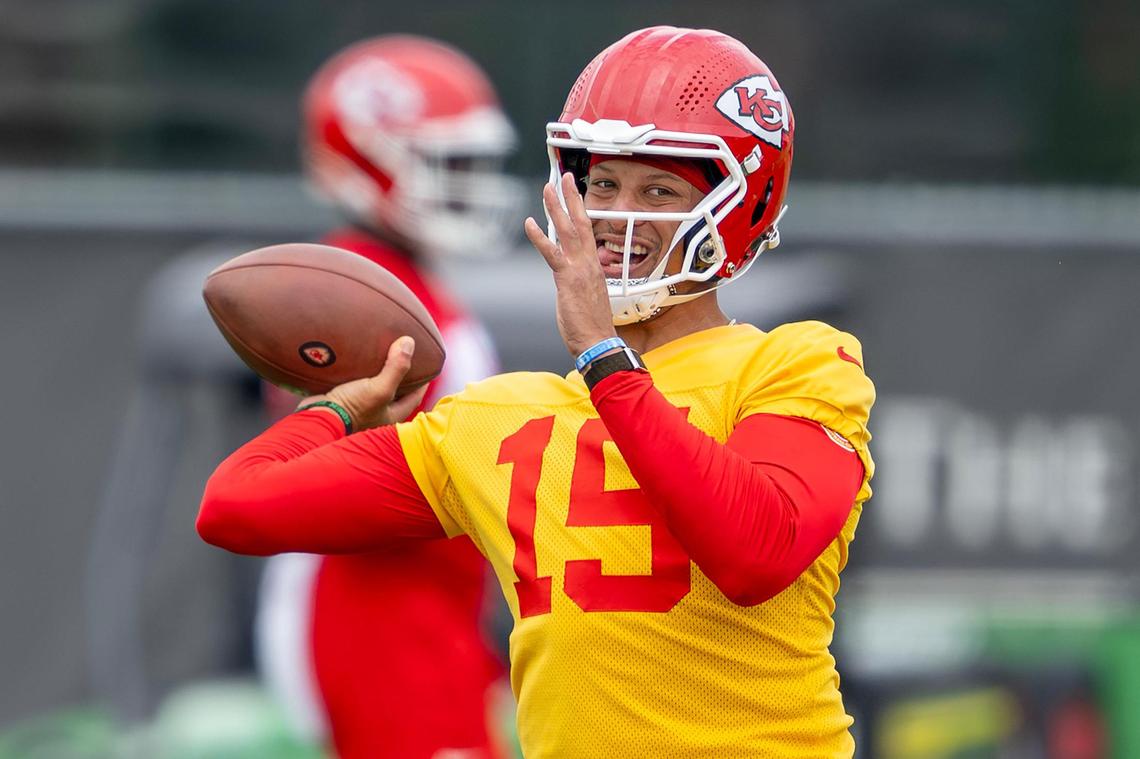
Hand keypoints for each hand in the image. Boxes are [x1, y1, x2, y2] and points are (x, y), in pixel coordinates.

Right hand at [300, 337, 427, 431]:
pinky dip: (357, 373)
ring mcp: (358, 409)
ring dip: (377, 372)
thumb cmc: (351, 409)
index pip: (415, 396)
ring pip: (373, 387)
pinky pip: (354, 384)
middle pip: (394, 392)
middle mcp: (376, 414)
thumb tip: (409, 342)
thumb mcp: (379, 389)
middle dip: (399, 376)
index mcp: (391, 416)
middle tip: (403, 355)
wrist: (315, 420)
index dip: (422, 381)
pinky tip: (355, 359)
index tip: (427, 363)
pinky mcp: (341, 401)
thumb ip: (396, 368)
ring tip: (380, 353)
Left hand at [524, 172, 615, 357]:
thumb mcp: (586, 297)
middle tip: (564, 177)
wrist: (598, 341)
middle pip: (580, 223)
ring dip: (556, 208)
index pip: (588, 231)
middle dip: (571, 198)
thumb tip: (572, 279)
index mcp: (594, 266)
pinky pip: (552, 254)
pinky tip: (529, 223)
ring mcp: (579, 269)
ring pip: (568, 231)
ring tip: (548, 188)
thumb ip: (579, 282)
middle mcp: (589, 263)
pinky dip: (540, 237)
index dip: (581, 210)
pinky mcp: (567, 279)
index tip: (575, 193)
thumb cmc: (592, 324)